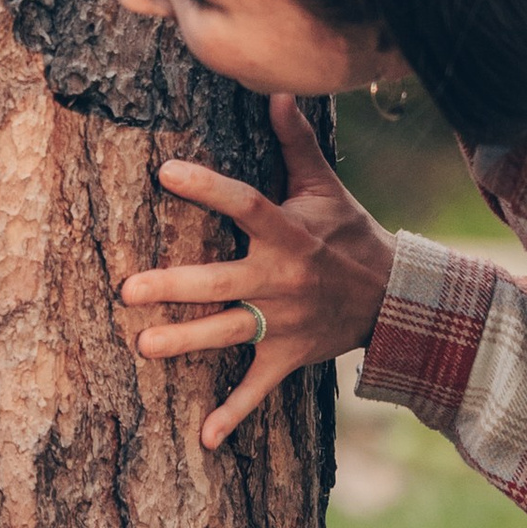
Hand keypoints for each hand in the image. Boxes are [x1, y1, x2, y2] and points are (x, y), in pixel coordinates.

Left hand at [115, 92, 394, 449]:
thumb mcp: (326, 187)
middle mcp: (282, 279)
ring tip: (143, 345)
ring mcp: (284, 321)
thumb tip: (276, 89)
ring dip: (187, 343)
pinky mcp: (287, 355)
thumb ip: (296, 143)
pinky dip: (234, 415)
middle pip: (222, 281)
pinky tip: (204, 439)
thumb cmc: (347, 233)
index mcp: (288, 232)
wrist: (397, 299)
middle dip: (176, 286)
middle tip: (129, 288)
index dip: (207, 188)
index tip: (165, 171)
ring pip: (229, 333)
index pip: (244, 203)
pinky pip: (259, 388)